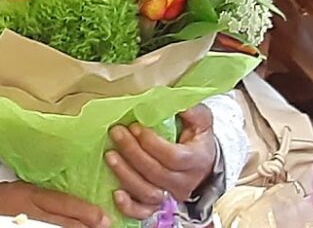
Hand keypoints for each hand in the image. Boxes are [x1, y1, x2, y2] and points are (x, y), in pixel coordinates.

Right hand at [0, 181, 109, 227]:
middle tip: (105, 226)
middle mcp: (27, 211)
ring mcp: (25, 224)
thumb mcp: (17, 192)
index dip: (84, 211)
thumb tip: (64, 204)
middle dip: (86, 225)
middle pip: (63, 221)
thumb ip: (38, 196)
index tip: (102, 216)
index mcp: (27, 195)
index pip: (61, 203)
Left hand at [104, 106, 217, 220]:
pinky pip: (143, 212)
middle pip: (156, 173)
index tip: (135, 126)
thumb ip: (191, 110)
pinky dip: (129, 206)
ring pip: (147, 193)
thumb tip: (174, 100)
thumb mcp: (200, 120)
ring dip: (126, 174)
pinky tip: (115, 193)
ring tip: (110, 155)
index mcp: (196, 160)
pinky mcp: (158, 205)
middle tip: (117, 132)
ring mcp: (170, 196)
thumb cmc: (196, 137)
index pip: (173, 157)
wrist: (202, 162)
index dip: (152, 144)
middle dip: (133, 152)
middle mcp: (184, 182)